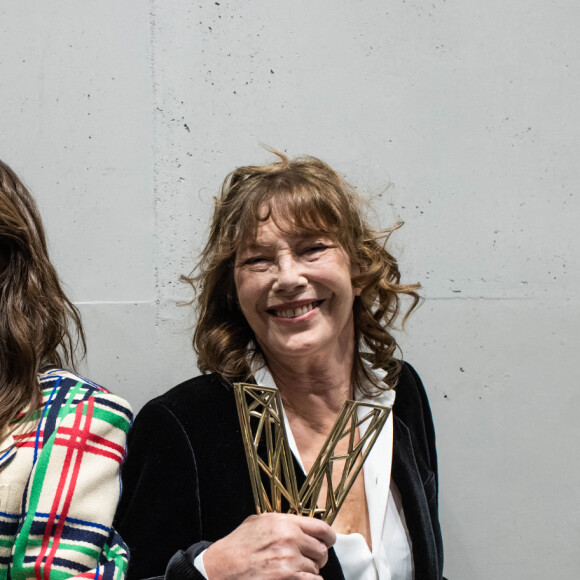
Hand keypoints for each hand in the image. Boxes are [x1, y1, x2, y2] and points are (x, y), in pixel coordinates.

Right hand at [203, 512, 335, 579]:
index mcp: (284, 523)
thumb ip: (282, 522)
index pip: (321, 528)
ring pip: (316, 568)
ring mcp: (289, 563)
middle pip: (322, 550)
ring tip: (294, 570)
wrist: (220, 568)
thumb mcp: (258, 522)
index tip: (328, 541)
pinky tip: (296, 578)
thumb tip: (301, 526)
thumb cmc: (237, 546)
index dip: (328, 537)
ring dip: (309, 571)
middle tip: (308, 559)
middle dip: (317, 556)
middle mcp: (290, 540)